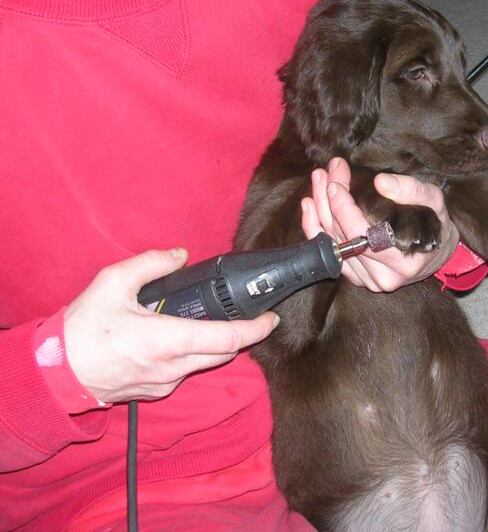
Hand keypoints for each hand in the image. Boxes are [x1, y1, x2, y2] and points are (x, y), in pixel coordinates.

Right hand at [64, 249, 278, 402]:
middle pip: (226, 353)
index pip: (230, 339)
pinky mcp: (156, 392)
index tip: (272, 318)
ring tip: (210, 322)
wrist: (55, 374)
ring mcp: (166, 384)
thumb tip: (181, 255)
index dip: (257, 328)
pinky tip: (177, 339)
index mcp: (170, 340)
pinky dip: (192, 356)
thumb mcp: (113, 282)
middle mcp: (174, 367)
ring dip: (215, 345)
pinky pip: (185, 373)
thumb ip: (152, 263)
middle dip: (241, 335)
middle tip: (247, 315)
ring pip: (206, 364)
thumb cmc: (82, 329)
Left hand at [300, 158, 458, 291]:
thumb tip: (381, 182)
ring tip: (318, 181)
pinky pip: (329, 253)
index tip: (336, 183)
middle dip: (329, 201)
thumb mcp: (434, 202)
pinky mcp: (356, 278)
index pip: (362, 236)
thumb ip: (412, 190)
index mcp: (402, 262)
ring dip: (319, 210)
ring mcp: (366, 280)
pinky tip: (309, 206)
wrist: (439, 253)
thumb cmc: (437, 225)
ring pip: (331, 244)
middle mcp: (382, 277)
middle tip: (325, 173)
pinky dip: (315, 229)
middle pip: (342, 237)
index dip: (344, 209)